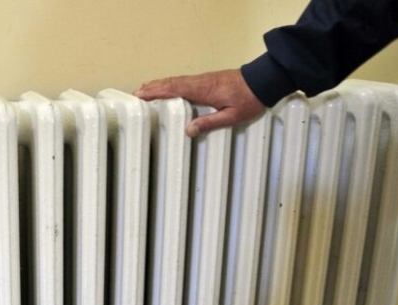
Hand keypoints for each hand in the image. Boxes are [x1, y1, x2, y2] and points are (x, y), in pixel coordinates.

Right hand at [134, 69, 265, 136]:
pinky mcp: (206, 80)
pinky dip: (169, 84)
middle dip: (151, 88)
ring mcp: (202, 79)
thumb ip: (209, 123)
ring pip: (175, 81)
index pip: (173, 89)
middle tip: (134, 95)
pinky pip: (182, 81)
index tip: (139, 96)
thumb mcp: (231, 116)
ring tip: (143, 91)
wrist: (263, 81)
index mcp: (202, 90)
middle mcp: (199, 82)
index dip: (155, 92)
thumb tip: (188, 131)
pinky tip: (166, 88)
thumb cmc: (249, 100)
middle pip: (170, 83)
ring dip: (158, 85)